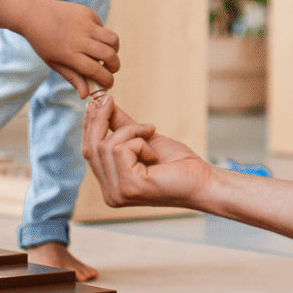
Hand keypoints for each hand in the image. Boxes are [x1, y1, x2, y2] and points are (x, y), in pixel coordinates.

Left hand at [17, 0, 119, 96]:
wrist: (33, 13)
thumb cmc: (43, 42)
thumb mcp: (54, 63)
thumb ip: (73, 77)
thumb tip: (86, 94)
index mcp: (69, 54)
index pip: (96, 70)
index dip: (107, 80)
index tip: (109, 84)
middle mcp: (79, 39)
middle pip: (110, 55)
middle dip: (115, 66)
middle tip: (111, 69)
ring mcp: (85, 24)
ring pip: (113, 39)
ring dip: (114, 50)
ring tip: (107, 53)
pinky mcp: (88, 13)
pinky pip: (103, 27)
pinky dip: (101, 36)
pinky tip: (90, 36)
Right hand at [82, 93, 213, 207]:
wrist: (204, 180)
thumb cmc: (179, 164)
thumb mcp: (145, 139)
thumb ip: (122, 125)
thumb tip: (103, 103)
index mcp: (111, 186)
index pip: (89, 152)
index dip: (90, 124)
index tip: (97, 100)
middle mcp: (110, 194)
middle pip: (91, 148)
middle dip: (99, 119)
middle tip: (108, 98)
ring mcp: (118, 194)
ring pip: (107, 146)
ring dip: (131, 132)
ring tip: (150, 134)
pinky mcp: (130, 187)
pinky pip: (121, 149)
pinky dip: (139, 141)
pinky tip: (153, 152)